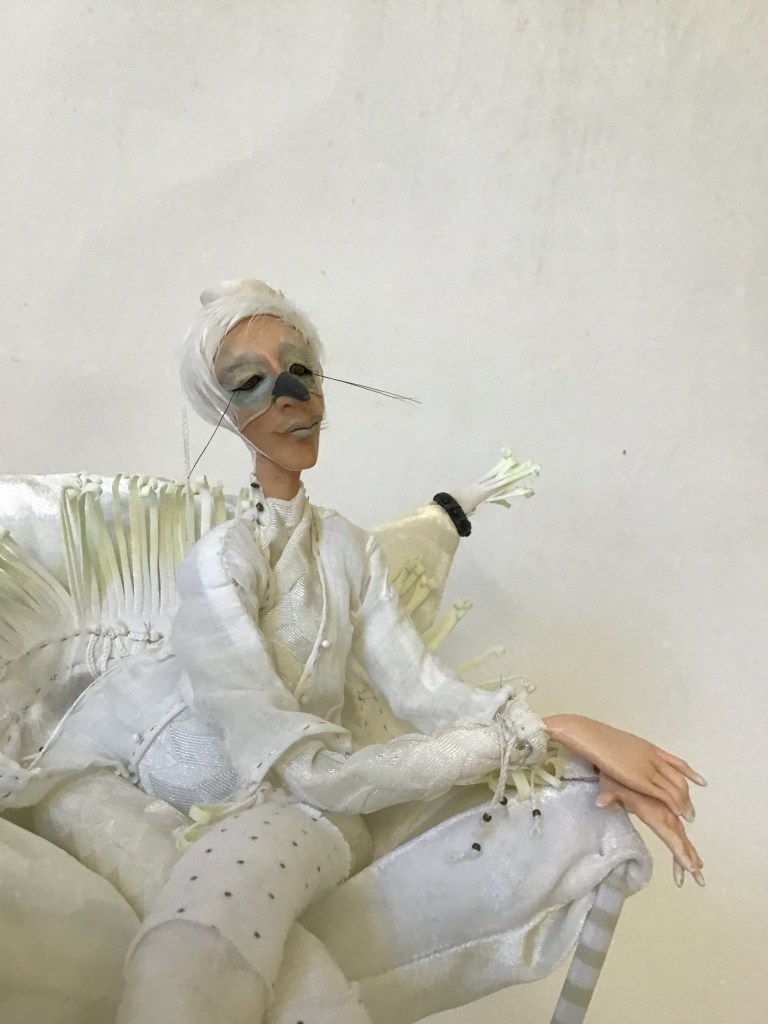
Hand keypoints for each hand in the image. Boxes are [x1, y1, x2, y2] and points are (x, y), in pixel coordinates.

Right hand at [544, 714, 705, 820]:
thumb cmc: (596, 741)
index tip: (701, 781)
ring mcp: (648, 768)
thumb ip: (623, 759)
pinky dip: (673, 804)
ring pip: (674, 788)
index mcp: (648, 748)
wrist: (590, 737)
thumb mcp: (615, 749)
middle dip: (687, 796)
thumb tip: (622, 763)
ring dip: (684, 803)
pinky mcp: (642, 779)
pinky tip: (677, 813)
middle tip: (692, 811)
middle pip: (678, 778)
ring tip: (689, 817)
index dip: (689, 772)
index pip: (675, 761)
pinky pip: (664, 793)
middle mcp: (653, 757)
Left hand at [596, 772, 704, 887]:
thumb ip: (610, 795)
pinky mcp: (663, 805)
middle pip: (679, 836)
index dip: (680, 850)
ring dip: (689, 850)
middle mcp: (662, 809)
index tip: (691, 868)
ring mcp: (664, 808)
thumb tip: (600, 803)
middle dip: (688, 857)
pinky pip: (677, 823)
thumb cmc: (613, 773)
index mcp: (651, 808)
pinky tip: (692, 852)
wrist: (619, 757)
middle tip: (699, 879)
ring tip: (699, 871)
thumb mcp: (610, 784)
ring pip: (680, 832)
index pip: (669, 832)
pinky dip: (683, 839)